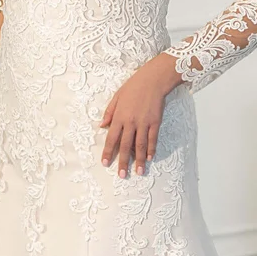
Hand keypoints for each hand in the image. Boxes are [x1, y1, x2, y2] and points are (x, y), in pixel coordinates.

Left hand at [99, 52, 181, 177]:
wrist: (153, 80)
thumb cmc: (133, 87)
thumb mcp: (116, 97)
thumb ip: (109, 112)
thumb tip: (101, 126)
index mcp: (119, 117)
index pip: (111, 138)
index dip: (108, 152)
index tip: (105, 163)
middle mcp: (131, 122)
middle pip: (125, 146)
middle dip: (123, 162)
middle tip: (122, 175)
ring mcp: (144, 123)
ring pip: (140, 146)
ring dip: (139, 160)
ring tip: (139, 172)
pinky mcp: (155, 122)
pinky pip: (152, 139)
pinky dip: (151, 149)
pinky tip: (150, 158)